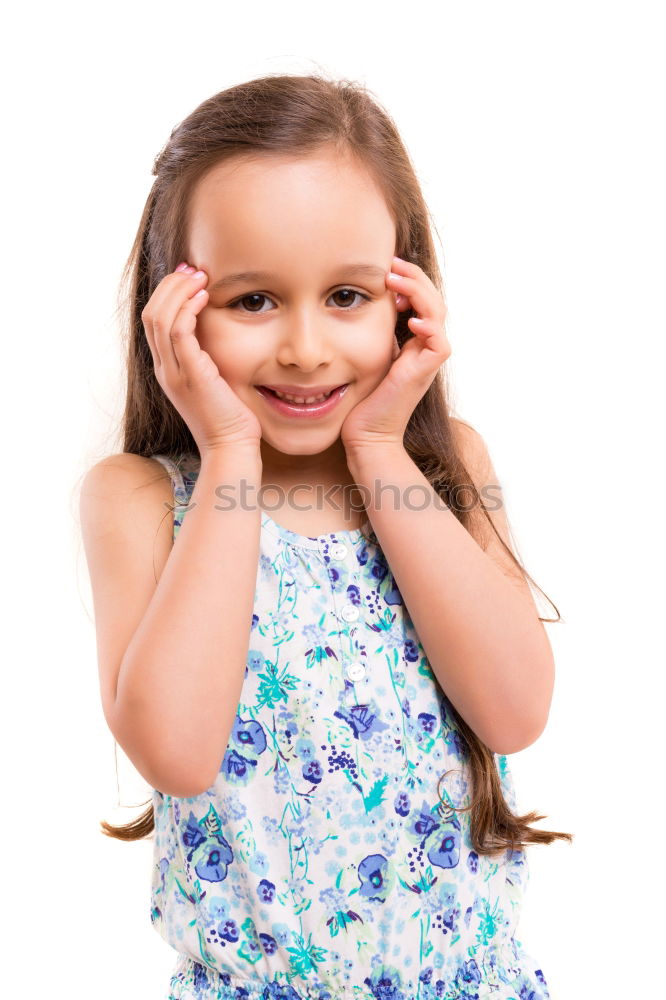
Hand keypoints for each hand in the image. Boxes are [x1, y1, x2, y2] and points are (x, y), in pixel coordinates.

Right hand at [141, 262, 261, 454]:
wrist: (230, 447)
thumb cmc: (229, 417)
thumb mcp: (214, 381)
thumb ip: (208, 357)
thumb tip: (216, 332)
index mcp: (167, 368)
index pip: (154, 320)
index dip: (168, 293)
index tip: (189, 277)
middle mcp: (165, 369)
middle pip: (151, 313)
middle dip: (170, 285)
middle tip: (193, 269)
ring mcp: (175, 373)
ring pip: (160, 318)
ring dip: (179, 291)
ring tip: (200, 277)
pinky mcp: (192, 376)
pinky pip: (179, 333)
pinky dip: (188, 309)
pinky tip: (205, 297)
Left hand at [340, 256, 450, 453]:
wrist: (366, 434)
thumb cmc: (360, 399)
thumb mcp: (363, 355)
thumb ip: (367, 332)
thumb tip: (351, 304)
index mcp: (412, 340)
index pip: (420, 299)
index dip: (407, 280)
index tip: (384, 269)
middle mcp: (424, 346)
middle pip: (432, 298)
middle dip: (414, 276)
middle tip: (391, 262)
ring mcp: (427, 359)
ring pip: (438, 313)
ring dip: (418, 291)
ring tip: (396, 279)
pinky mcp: (425, 373)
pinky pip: (439, 343)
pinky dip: (428, 326)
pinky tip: (410, 318)